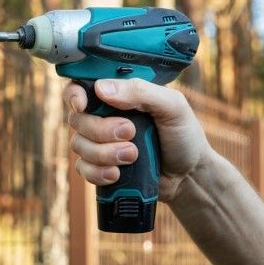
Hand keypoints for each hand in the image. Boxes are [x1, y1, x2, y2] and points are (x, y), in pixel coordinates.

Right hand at [65, 78, 210, 202]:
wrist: (188, 176)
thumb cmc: (184, 136)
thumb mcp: (172, 107)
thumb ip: (141, 92)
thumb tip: (101, 88)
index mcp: (119, 96)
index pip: (82, 87)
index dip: (75, 95)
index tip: (82, 106)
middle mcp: (104, 117)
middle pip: (78, 119)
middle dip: (101, 130)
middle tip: (131, 133)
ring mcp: (100, 143)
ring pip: (79, 145)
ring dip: (104, 154)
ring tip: (133, 156)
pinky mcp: (100, 167)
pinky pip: (82, 168)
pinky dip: (98, 173)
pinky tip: (117, 174)